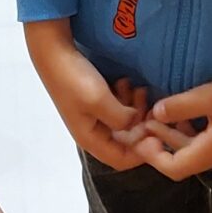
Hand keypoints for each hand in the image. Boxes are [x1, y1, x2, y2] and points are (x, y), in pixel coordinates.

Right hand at [25, 20, 151, 169]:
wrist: (53, 52)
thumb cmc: (75, 80)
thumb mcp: (100, 101)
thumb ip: (122, 119)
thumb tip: (137, 123)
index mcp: (91, 139)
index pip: (122, 160)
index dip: (143, 152)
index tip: (157, 132)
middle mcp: (93, 131)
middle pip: (126, 141)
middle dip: (142, 126)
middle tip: (151, 106)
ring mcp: (94, 116)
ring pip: (124, 123)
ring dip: (136, 109)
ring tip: (138, 89)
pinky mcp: (96, 101)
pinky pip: (118, 107)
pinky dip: (126, 99)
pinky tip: (126, 83)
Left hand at [133, 75, 211, 179]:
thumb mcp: (210, 96)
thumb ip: (180, 107)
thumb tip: (156, 113)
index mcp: (210, 153)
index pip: (173, 168)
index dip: (152, 156)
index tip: (140, 138)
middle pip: (182, 160)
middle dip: (160, 144)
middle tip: (143, 124)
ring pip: (195, 150)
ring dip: (175, 136)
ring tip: (160, 115)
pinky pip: (207, 143)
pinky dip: (191, 132)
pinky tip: (187, 113)